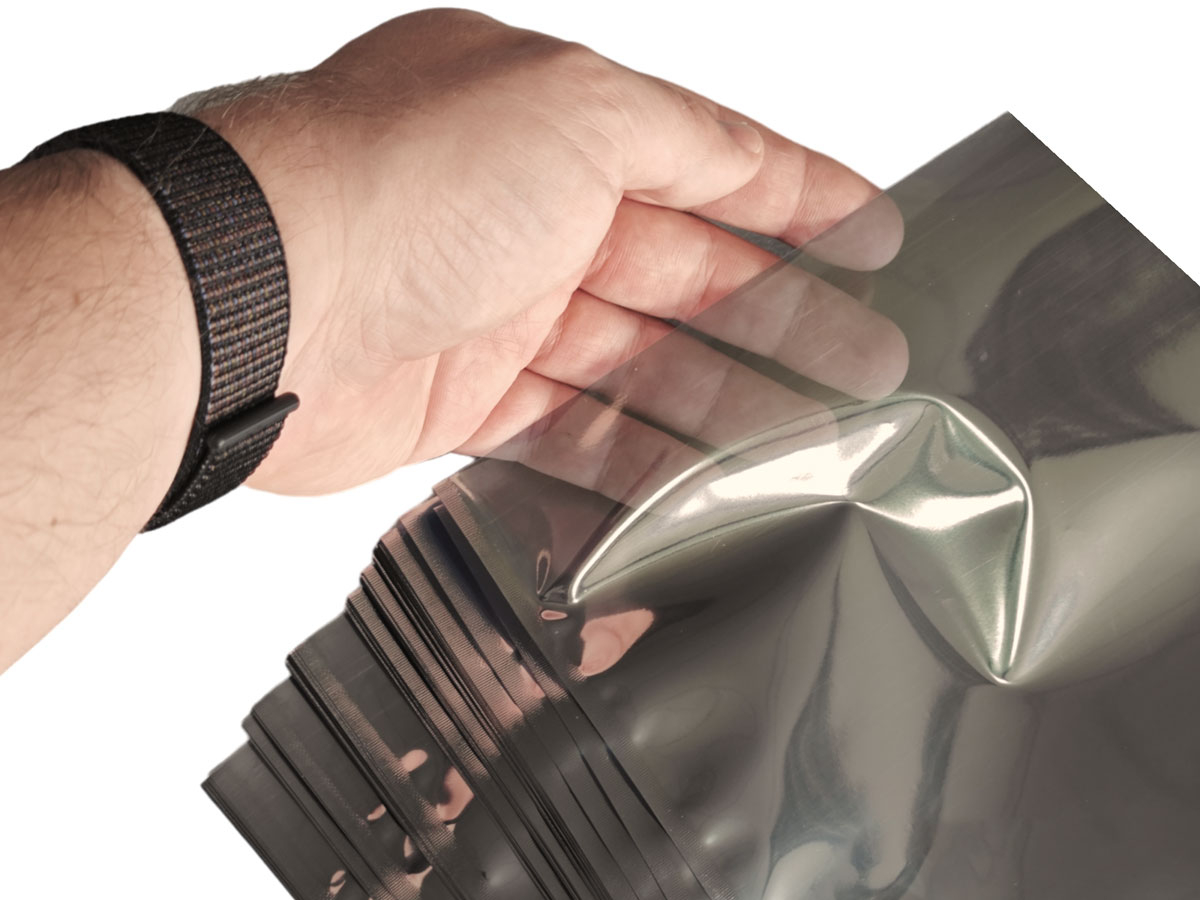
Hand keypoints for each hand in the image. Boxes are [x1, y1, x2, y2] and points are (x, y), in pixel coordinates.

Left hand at [190, 8, 904, 494]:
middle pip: (687, 278)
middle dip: (785, 321)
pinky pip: (571, 436)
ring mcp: (493, 311)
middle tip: (870, 364)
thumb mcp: (571, 110)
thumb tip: (752, 164)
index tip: (879, 237)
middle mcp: (526, 215)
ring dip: (726, 405)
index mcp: (555, 127)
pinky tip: (700, 489)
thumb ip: (682, 138)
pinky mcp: (458, 400)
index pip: (707, 162)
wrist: (257, 302)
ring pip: (639, 367)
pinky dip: (636, 465)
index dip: (801, 199)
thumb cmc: (398, 183)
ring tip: (811, 444)